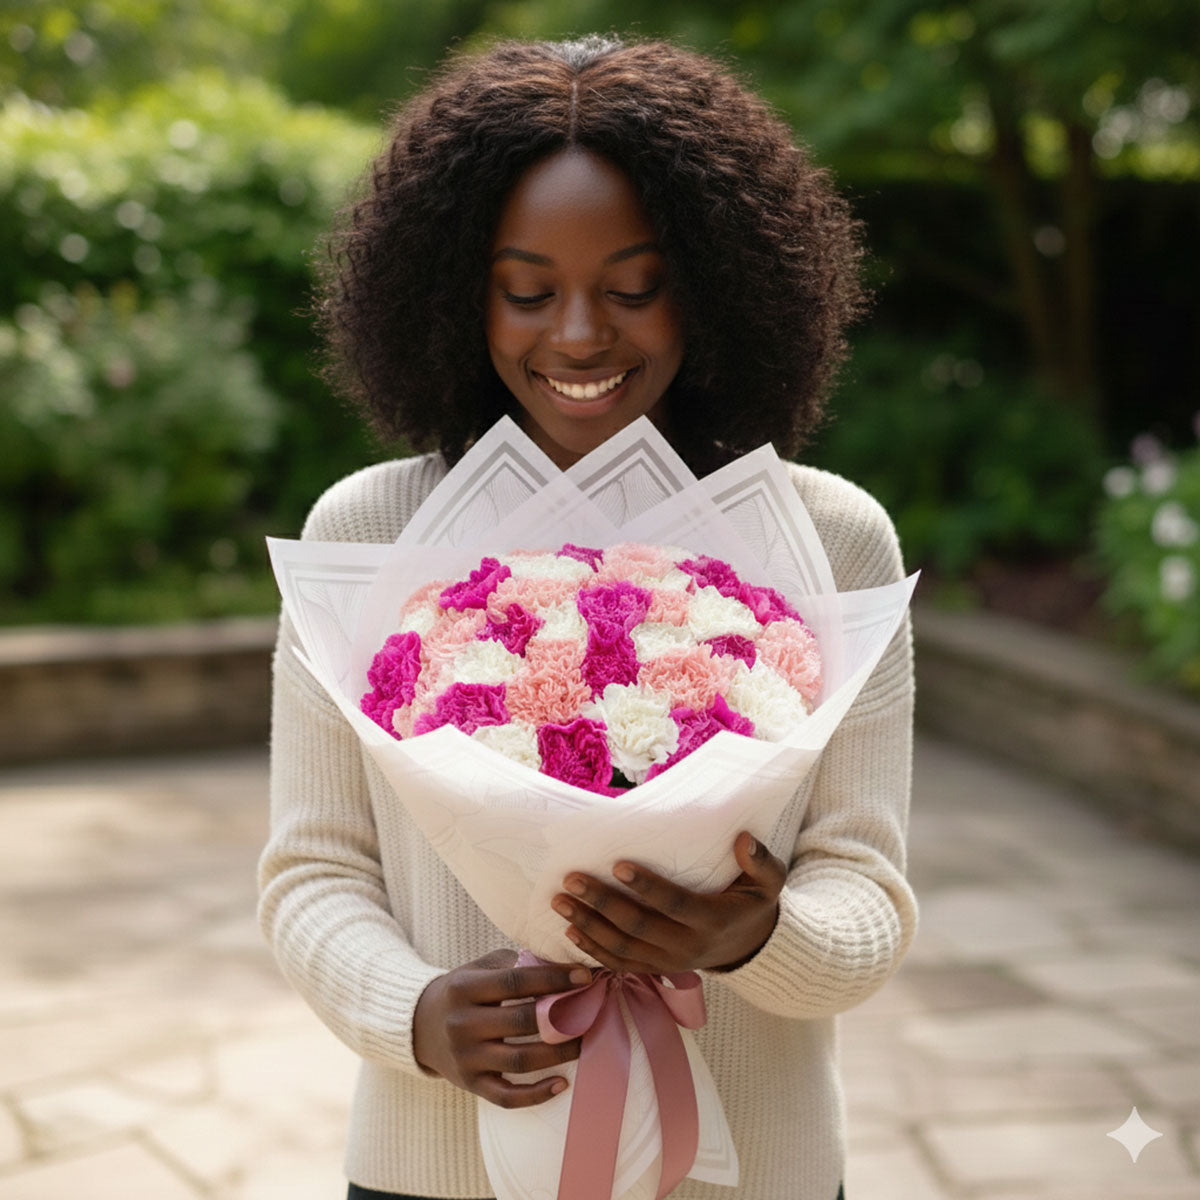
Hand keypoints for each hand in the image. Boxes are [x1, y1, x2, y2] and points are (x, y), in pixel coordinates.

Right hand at [413, 949, 590, 1107]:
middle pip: (520, 1021)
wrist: (420, 1025)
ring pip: (519, 1060)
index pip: (516, 982)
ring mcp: (465, 1057)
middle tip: (590, 1012)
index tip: (585, 977)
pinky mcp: (470, 1084)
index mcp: (465, 987)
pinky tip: (561, 1083)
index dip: (553, 979)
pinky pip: (506, 1097)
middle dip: (561, 1017)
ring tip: (582, 1043)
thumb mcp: (481, 968)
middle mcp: (461, 1023)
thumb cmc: (465, 990)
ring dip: (557, 1053)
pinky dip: (536, 1094)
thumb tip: (565, 965)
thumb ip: (517, 964)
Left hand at [552, 831, 785, 975]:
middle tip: (571, 879)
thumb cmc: (752, 904)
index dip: (646, 886)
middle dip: (601, 902)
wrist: (748, 947)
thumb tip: (744, 840)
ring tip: (560, 901)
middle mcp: (687, 947)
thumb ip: (761, 862)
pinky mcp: (655, 969)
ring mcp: (668, 962)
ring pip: (622, 948)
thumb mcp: (769, 883)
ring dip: (588, 925)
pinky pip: (620, 965)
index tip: (617, 864)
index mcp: (712, 921)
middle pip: (638, 927)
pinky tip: (570, 930)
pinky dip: (593, 950)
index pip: (674, 904)